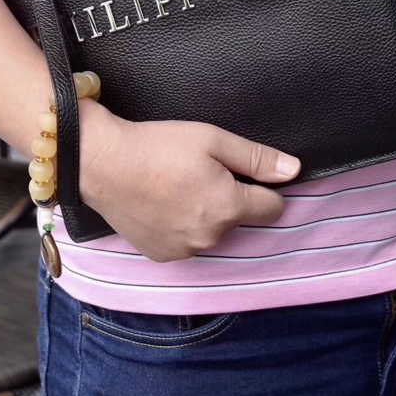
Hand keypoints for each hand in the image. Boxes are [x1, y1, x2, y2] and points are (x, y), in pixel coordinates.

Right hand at [77, 100, 300, 261]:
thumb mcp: (212, 140)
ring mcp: (185, 250)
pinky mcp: (162, 255)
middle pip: (240, 219)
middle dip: (230, 199)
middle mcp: (211, 237)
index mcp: (229, 207)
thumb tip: (293, 171)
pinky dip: (181, 227)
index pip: (273, 209)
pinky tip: (163, 204)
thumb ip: (257, 158)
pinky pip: (187, 242)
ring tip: (178, 187)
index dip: (265, 188)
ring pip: (213, 232)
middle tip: (200, 173)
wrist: (102, 162)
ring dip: (206, 215)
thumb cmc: (158, 145)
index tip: (244, 174)